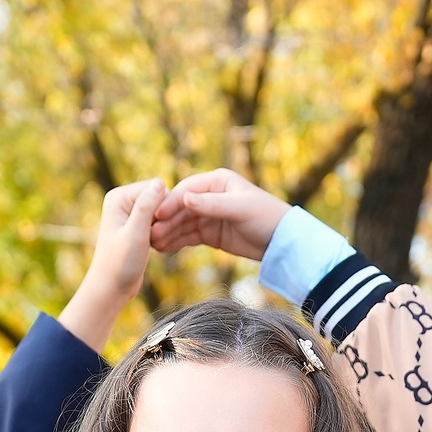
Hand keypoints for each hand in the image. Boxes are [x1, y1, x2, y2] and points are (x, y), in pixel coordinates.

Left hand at [56, 178, 167, 351]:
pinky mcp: (136, 224)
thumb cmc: (120, 264)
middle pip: (160, 198)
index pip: (156, 188)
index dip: (164, 209)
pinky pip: (159, 221)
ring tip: (152, 245)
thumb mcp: (136, 234)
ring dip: (164, 227)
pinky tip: (154, 246)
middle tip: (154, 241)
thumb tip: (160, 182)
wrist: (111, 288)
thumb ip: (146, 207)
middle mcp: (123, 200)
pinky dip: (161, 233)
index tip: (156, 232)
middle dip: (164, 218)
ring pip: (162, 211)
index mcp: (119, 196)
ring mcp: (130, 212)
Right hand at [149, 167, 288, 262]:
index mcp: (217, 181)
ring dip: (168, 233)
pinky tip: (164, 249)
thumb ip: (211, 204)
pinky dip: (177, 242)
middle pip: (181, 207)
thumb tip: (184, 197)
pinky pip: (189, 236)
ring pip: (183, 223)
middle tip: (150, 234)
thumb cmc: (265, 217)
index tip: (156, 216)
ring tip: (153, 244)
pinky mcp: (212, 233)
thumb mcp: (239, 209)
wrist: (281, 242)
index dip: (170, 203)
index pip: (187, 190)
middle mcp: (211, 195)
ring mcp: (210, 215)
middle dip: (166, 221)